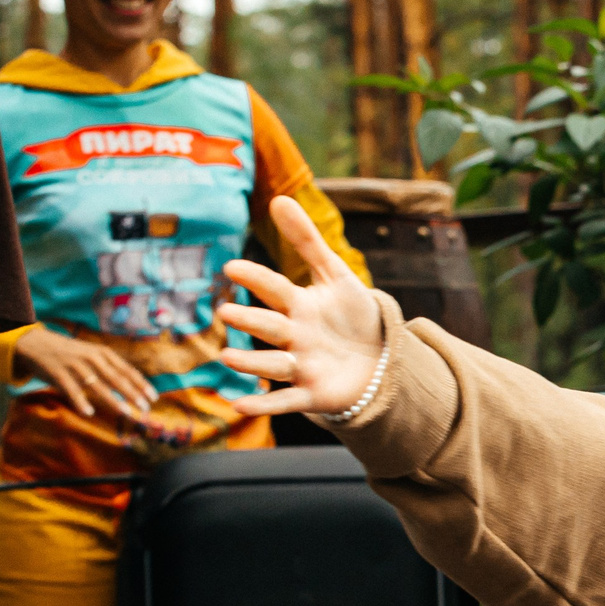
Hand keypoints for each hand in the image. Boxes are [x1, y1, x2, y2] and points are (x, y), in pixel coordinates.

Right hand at [14, 325, 158, 418]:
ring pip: (97, 385)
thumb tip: (132, 385)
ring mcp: (75, 365)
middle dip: (132, 393)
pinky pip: (72, 389)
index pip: (127, 370)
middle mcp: (91, 358)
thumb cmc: (70, 353)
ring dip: (112, 399)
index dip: (141, 384)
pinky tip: (89, 412)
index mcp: (102, 353)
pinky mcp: (58, 373)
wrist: (37, 343)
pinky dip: (80, 400)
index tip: (154, 398)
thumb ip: (109, 367)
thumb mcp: (92, 354)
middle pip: (116, 378)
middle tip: (145, 408)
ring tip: (125, 412)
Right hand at [216, 196, 389, 417]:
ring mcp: (301, 366)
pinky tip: (239, 405)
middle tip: (225, 313)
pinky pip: (286, 401)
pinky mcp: (313, 394)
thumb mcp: (335, 275)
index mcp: (300, 306)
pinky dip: (264, 405)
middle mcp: (295, 337)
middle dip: (250, 321)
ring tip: (227, 357)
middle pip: (271, 327)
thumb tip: (278, 199)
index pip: (276, 289)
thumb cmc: (352, 315)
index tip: (231, 268)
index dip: (257, 279)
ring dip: (251, 363)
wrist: (379, 358)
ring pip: (273, 365)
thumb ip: (307, 240)